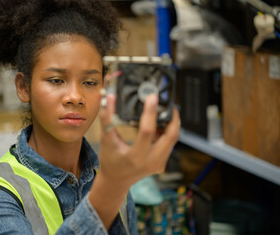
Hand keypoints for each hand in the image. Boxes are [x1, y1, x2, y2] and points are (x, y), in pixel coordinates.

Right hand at [89, 93, 179, 228]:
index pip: (147, 131)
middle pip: (171, 136)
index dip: (150, 112)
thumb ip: (107, 117)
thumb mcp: (106, 140)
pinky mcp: (162, 163)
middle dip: (172, 117)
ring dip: (172, 123)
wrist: (116, 181)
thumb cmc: (110, 161)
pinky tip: (161, 122)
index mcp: (135, 157)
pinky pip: (170, 144)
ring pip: (173, 139)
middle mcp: (151, 162)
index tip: (152, 97)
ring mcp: (159, 164)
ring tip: (165, 109)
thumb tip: (110, 97)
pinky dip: (168, 131)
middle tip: (168, 102)